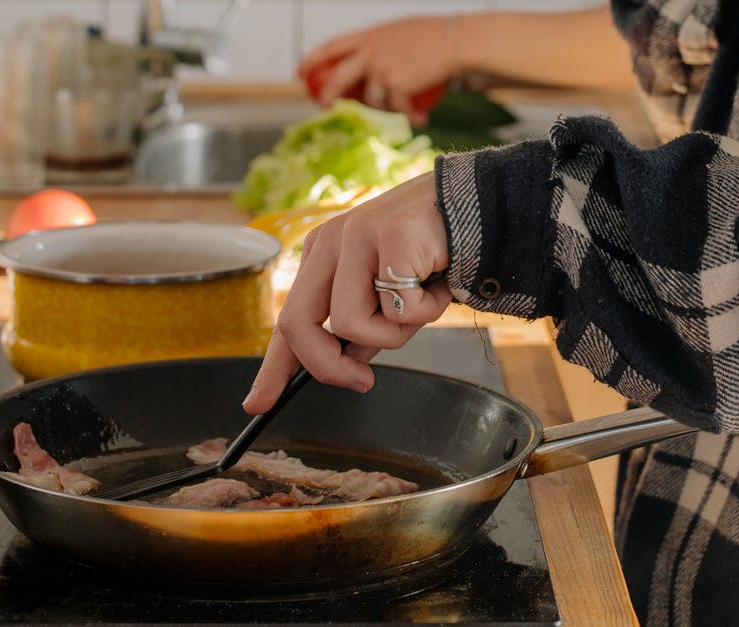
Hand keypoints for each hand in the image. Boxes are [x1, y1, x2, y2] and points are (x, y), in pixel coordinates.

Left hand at [242, 173, 452, 414]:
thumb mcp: (386, 296)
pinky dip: (427, 309)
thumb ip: (361, 327)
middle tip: (361, 380)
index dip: (272, 369)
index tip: (257, 404)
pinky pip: (397, 309)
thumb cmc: (434, 253)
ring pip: (351, 324)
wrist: (481, 208)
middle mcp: (331, 243)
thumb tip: (347, 363)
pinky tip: (439, 281)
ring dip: (395, 332)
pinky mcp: (387, 237)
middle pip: (298, 323)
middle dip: (327, 366)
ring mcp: (355, 236)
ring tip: (422, 302)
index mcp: (323, 256)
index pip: (288, 319)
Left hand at [299, 17, 458, 125]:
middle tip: (326, 105)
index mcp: (368, 35)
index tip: (300, 71)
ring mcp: (379, 69)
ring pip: (371, 100)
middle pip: (337, 78)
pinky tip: (421, 118)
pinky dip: (410, 116)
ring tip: (407, 110)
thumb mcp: (400, 32)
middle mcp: (369, 51)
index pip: (331, 46)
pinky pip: (396, 108)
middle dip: (328, 94)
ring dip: (389, 109)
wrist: (456, 43)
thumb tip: (370, 63)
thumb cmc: (435, 36)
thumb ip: (381, 44)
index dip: (312, 59)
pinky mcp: (393, 86)